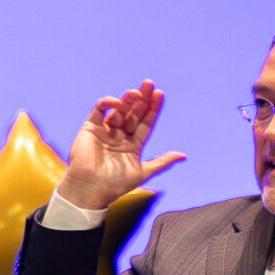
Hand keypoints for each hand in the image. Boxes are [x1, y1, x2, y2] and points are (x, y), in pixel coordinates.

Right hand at [54, 80, 186, 210]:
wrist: (90, 189)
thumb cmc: (116, 185)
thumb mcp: (144, 172)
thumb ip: (163, 162)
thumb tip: (183, 156)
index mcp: (133, 146)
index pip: (146, 123)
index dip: (153, 109)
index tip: (160, 94)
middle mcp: (120, 136)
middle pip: (134, 113)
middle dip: (142, 99)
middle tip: (150, 85)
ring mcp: (105, 131)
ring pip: (119, 109)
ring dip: (128, 100)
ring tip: (137, 93)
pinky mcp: (90, 127)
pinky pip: (100, 109)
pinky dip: (110, 103)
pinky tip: (120, 102)